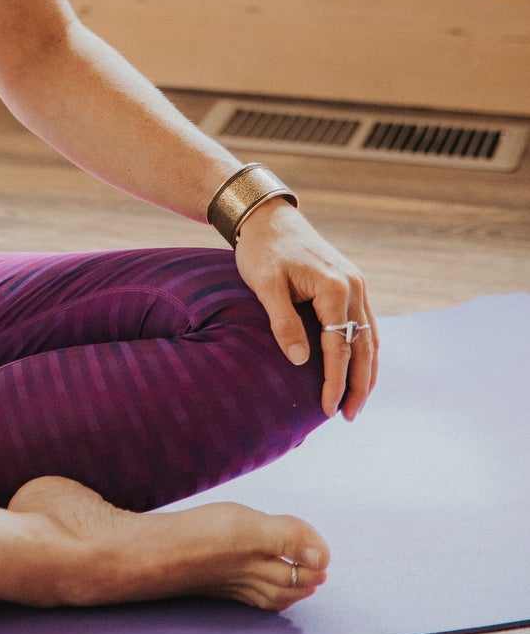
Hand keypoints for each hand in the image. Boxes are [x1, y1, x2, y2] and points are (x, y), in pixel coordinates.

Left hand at [233, 197, 377, 420]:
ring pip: (370, 337)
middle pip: (364, 346)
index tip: (327, 408)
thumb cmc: (262, 250)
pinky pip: (365, 324)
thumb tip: (300, 361)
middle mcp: (353, 286)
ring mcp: (356, 284)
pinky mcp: (351, 284)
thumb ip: (283, 321)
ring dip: (366, 371)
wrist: (268, 217)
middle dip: (359, 384)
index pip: (339, 345)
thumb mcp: (265, 285)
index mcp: (333, 287)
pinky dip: (364, 350)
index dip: (335, 380)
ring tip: (356, 403)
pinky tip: (358, 369)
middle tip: (348, 416)